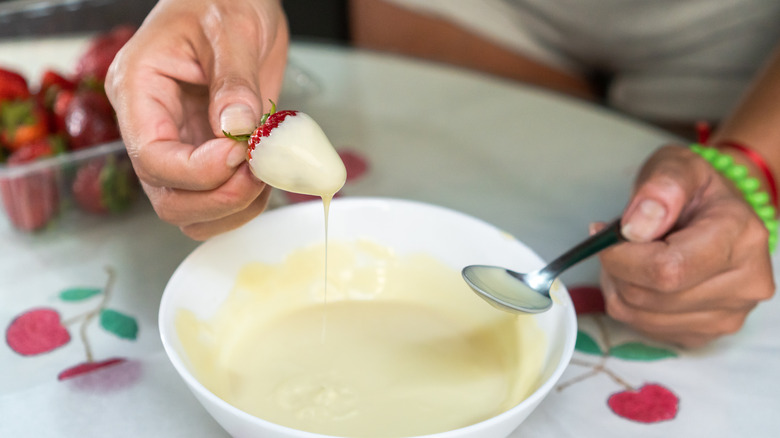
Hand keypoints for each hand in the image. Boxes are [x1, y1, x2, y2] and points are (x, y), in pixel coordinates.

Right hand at [105, 0, 288, 239]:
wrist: (236, 0)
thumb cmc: (222, 0)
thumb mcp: (232, 29)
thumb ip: (234, 82)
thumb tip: (236, 130)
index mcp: (139, 90)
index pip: (153, 157)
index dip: (199, 171)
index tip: (241, 154)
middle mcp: (152, 125)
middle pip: (167, 197)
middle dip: (218, 198)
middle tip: (260, 172)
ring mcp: (180, 144)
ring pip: (190, 211)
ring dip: (234, 208)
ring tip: (267, 173)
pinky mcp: (207, 155)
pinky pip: (216, 202)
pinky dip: (245, 204)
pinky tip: (268, 176)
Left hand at [597, 145, 774, 347]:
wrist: (718, 213)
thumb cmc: (696, 190)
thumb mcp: (677, 166)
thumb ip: (659, 188)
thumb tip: (635, 228)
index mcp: (741, 237)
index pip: (667, 269)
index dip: (622, 256)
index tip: (606, 234)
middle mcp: (745, 284)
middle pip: (650, 295)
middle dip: (617, 267)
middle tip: (617, 242)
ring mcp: (729, 315)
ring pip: (639, 315)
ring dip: (618, 286)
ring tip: (630, 257)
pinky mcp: (706, 334)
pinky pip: (644, 328)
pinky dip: (628, 303)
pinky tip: (641, 278)